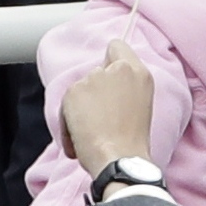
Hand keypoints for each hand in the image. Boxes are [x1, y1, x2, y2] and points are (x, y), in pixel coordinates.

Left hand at [62, 38, 157, 175]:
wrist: (120, 158)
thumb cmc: (132, 142)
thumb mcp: (138, 105)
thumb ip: (123, 88)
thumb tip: (104, 90)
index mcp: (139, 73)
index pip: (117, 46)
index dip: (109, 61)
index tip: (108, 79)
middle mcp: (117, 69)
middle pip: (96, 72)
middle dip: (94, 91)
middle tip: (102, 117)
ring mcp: (94, 78)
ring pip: (80, 90)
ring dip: (81, 108)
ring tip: (92, 132)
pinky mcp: (74, 90)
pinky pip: (66, 105)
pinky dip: (68, 122)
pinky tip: (80, 137)